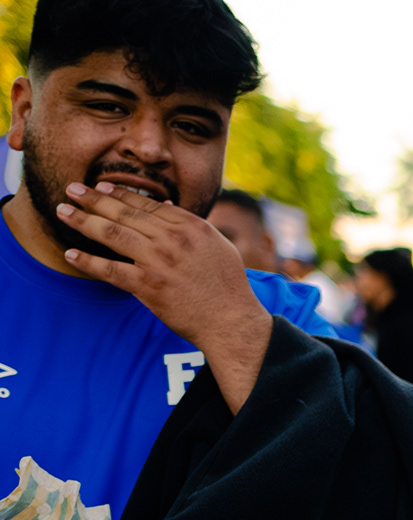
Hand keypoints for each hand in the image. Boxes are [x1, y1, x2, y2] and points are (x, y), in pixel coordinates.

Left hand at [56, 182, 268, 363]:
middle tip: (72, 189)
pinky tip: (71, 255)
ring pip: (112, 234)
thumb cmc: (228, 286)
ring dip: (83, 221)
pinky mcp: (149, 286)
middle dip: (93, 199)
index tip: (101, 187)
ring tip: (63, 212)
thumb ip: (191, 226)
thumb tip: (166, 207)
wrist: (232, 321)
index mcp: (191, 226)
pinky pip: (110, 270)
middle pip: (125, 213)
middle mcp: (173, 239)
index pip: (147, 204)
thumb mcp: (218, 246)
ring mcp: (159, 262)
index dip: (120, 194)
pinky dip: (88, 262)